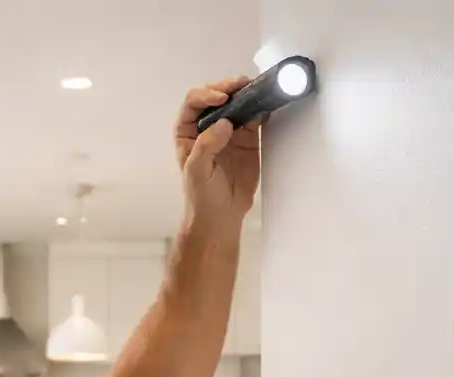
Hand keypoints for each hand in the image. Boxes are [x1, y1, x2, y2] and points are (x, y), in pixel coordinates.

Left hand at [175, 78, 261, 238]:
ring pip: (237, 102)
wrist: (222, 215)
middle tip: (242, 85)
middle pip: (216, 95)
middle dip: (228, 87)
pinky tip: (266, 104)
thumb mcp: (196, 171)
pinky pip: (255, 117)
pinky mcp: (248, 138)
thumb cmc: (201, 195)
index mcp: (187, 131)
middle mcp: (207, 126)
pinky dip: (261, 108)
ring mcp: (229, 130)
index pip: (193, 102)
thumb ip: (206, 145)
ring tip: (257, 88)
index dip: (206, 94)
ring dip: (246, 93)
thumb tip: (223, 122)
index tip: (221, 98)